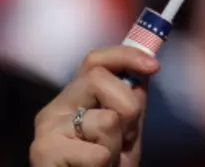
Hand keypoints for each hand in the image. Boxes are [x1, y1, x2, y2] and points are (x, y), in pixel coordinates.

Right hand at [30, 47, 158, 166]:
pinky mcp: (44, 152)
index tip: (154, 66)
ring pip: (106, 119)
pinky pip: (99, 153)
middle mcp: (55, 108)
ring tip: (106, 161)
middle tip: (125, 138)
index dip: (126, 56)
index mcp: (74, 98)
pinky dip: (107, 165)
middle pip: (99, 78)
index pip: (95, 60)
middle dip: (128, 108)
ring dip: (117, 145)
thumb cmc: (106, 166)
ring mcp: (47, 129)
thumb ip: (131, 101)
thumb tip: (144, 69)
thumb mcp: (126, 130)